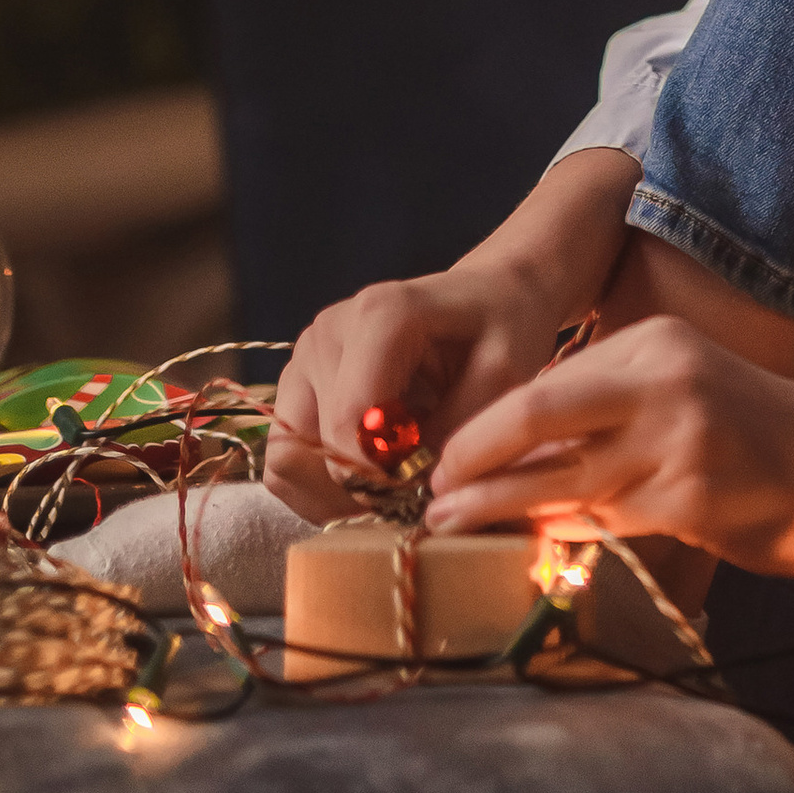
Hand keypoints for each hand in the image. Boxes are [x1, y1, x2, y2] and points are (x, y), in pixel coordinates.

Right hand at [265, 149, 640, 519]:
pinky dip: (320, 480)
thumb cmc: (506, 326)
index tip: (426, 493)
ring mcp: (307, 352)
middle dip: (362, 485)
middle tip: (414, 499)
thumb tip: (422, 489)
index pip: (351, 422)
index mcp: (380, 316)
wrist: (490, 293)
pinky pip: (285, 450)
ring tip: (394, 491)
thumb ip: (465, 428)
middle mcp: (329, 329)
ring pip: (290, 454)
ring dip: (336, 488)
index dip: (382, 475)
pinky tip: (371, 480)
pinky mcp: (300, 377)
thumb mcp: (508, 373)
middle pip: (316, 443)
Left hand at [425, 320, 793, 578]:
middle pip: (537, 416)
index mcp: (656, 345)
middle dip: (472, 458)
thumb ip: (611, 406)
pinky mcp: (689, 498)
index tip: (442, 456)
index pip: (547, 385)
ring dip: (497, 506)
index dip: (485, 425)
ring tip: (448, 525)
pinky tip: (523, 544)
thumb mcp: (682, 391)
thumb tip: (517, 447)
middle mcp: (661, 382)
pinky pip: (602, 519)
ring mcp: (677, 439)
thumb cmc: (757, 435)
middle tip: (429, 494)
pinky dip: (557, 533)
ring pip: (561, 478)